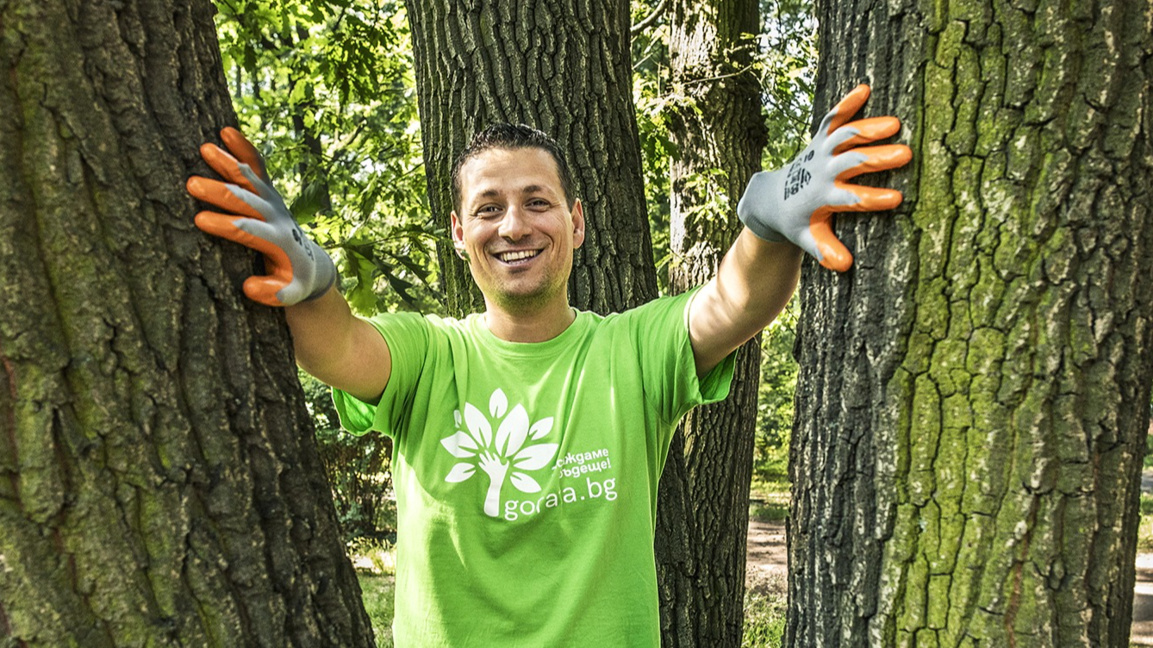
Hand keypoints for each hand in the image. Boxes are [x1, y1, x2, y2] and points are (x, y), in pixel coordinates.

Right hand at [186, 127, 335, 305]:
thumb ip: (275, 294)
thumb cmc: (295, 282)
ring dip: (229, 164)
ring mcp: (273, 200)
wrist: (311, 263)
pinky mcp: (269, 191)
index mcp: (279, 241)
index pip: (249, 231)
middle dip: (221, 193)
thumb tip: (250, 287)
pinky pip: (257, 166)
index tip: (200, 220)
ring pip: (250, 179)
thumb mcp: (291, 293)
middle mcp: (276, 216)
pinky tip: (226, 130)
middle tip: (191, 184)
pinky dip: (244, 149)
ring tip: (206, 149)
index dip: (226, 225)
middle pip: (246, 201)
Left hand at [736, 84, 911, 270]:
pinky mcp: (820, 137)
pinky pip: (832, 118)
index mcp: (822, 197)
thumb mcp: (807, 238)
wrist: (772, 198)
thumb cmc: (797, 221)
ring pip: (844, 136)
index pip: (850, 198)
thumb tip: (845, 266)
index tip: (897, 199)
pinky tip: (864, 88)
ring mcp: (820, 151)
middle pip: (851, 163)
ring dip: (867, 128)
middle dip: (877, 159)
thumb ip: (825, 251)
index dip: (871, 198)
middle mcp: (822, 171)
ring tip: (896, 123)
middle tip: (906, 155)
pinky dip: (846, 104)